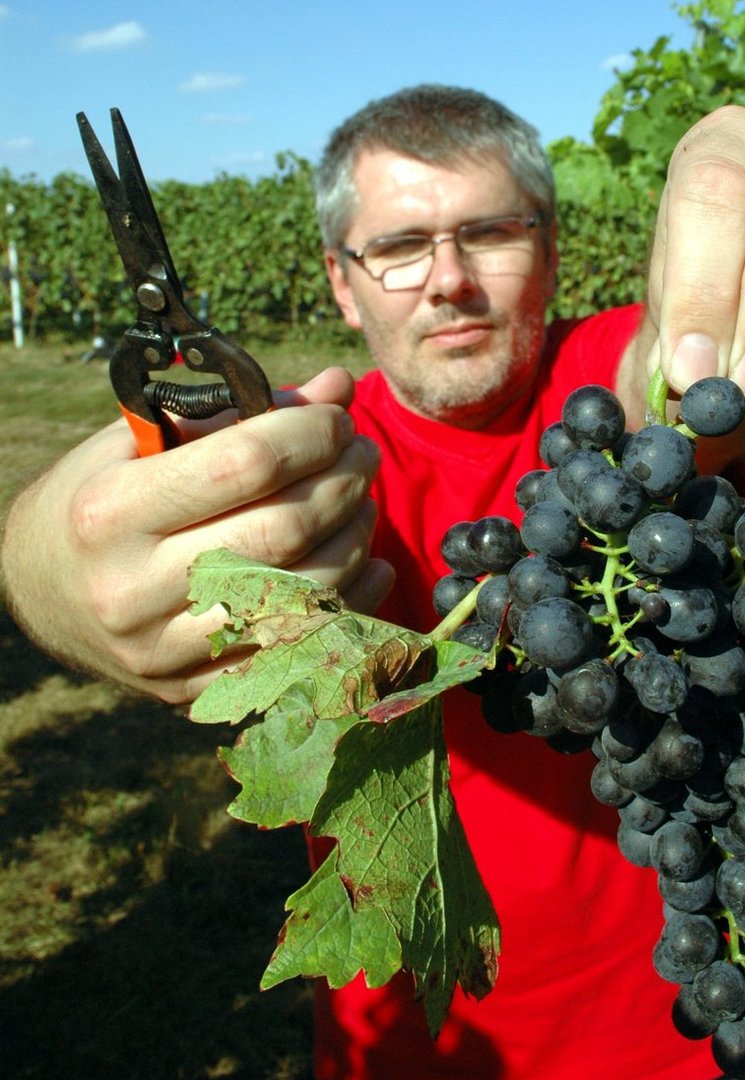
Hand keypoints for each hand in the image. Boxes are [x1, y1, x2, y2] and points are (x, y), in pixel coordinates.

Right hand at [1, 366, 393, 702]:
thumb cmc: (99, 498)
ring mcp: (163, 652)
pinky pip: (300, 652)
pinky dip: (352, 605)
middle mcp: (131, 591)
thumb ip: (235, 414)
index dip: (309, 435)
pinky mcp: (194, 692)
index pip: (242, 465)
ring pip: (301, 599)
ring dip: (354, 541)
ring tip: (362, 503)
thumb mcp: (142, 441)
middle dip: (343, 484)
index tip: (337, 419)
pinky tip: (368, 565)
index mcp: (110, 514)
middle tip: (363, 456)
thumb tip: (335, 388)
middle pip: (281, 534)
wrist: (42, 593)